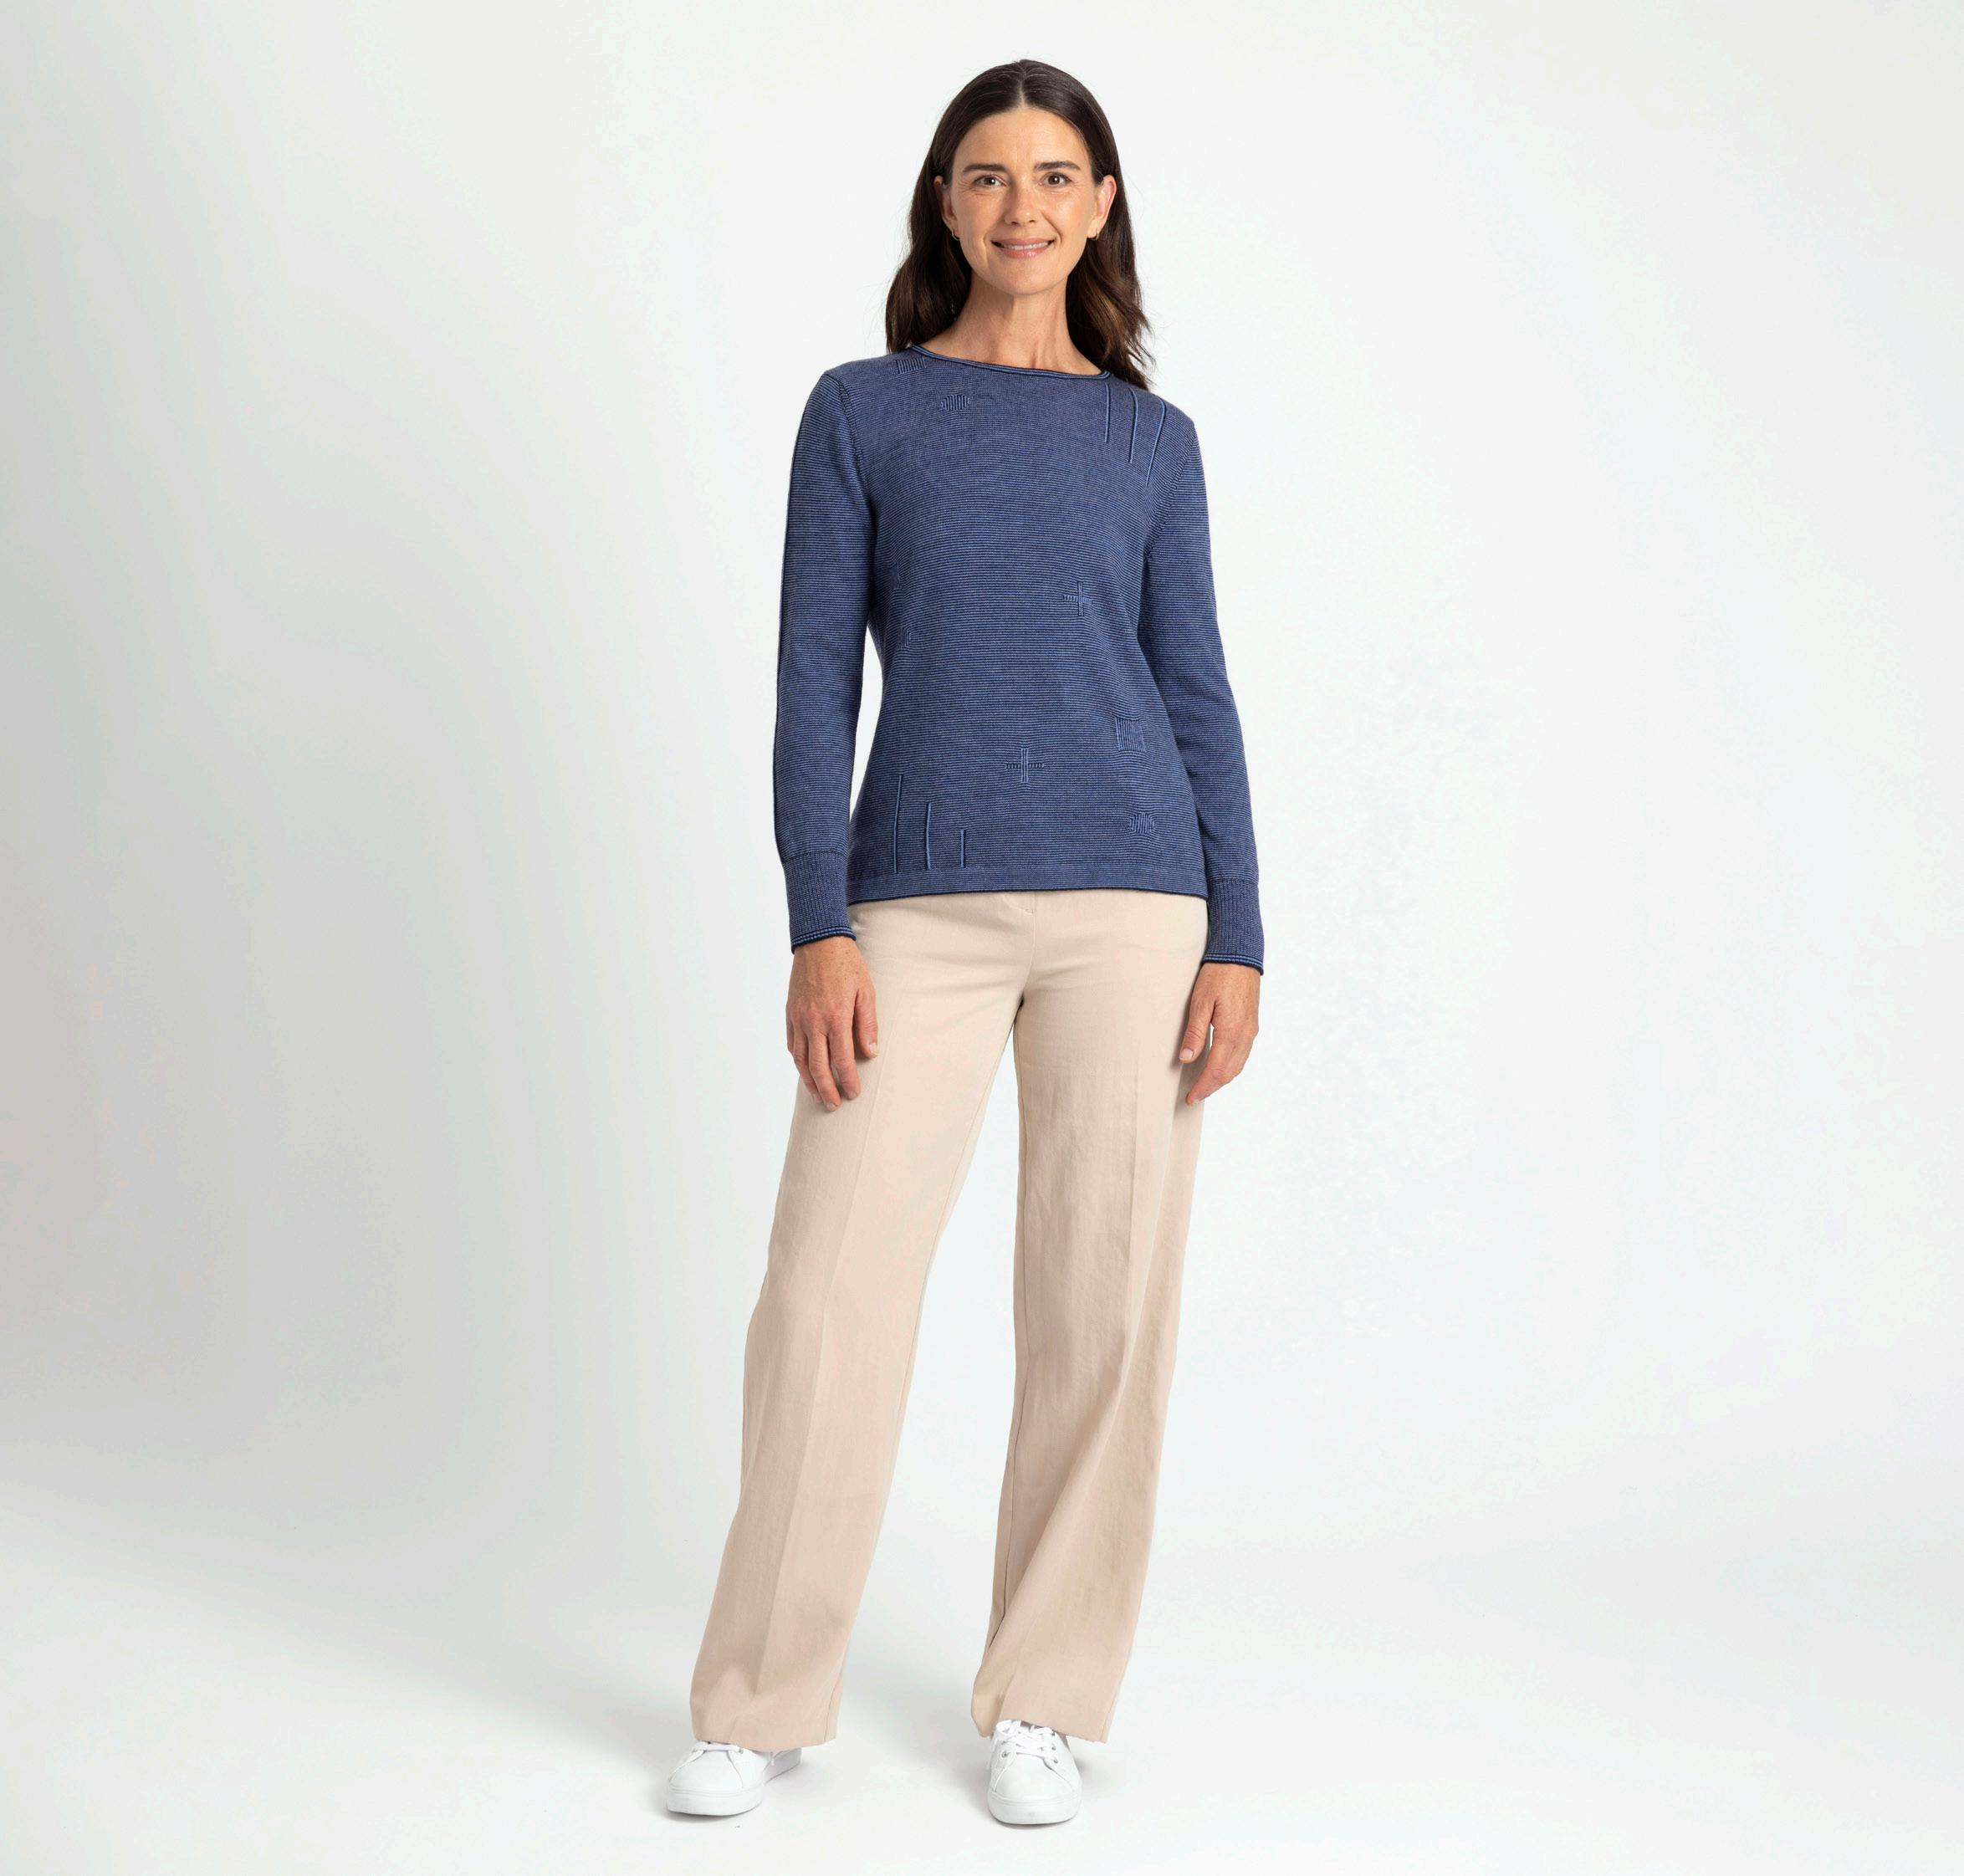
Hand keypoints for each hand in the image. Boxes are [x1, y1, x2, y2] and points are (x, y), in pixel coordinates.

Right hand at [786, 935, 878, 1109]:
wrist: (818, 942)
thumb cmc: (847, 965)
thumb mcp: (866, 992)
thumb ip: (868, 1024)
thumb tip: (870, 1053)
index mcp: (836, 1018)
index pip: (841, 1060)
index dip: (848, 1081)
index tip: (854, 1094)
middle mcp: (814, 1022)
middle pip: (818, 1067)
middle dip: (828, 1090)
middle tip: (835, 1105)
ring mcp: (799, 1019)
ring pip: (801, 1060)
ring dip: (810, 1081)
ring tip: (819, 1096)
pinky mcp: (790, 1014)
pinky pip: (793, 1045)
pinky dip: (798, 1062)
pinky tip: (805, 1070)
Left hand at [1177, 962, 1259, 1103]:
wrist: (1240, 955)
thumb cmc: (1218, 975)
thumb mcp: (1200, 1001)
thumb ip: (1195, 1032)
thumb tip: (1186, 1059)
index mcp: (1232, 1031)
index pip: (1216, 1069)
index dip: (1203, 1087)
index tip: (1190, 1098)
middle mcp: (1245, 1035)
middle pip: (1229, 1073)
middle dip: (1211, 1087)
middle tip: (1194, 1097)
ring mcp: (1251, 1031)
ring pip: (1237, 1066)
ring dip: (1221, 1079)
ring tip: (1204, 1086)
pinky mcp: (1252, 1026)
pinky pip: (1242, 1055)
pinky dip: (1230, 1067)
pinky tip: (1218, 1067)